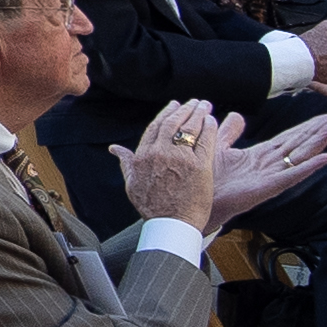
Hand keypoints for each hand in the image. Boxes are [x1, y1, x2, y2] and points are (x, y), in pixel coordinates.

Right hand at [109, 101, 235, 234]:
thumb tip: (115, 149)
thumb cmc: (152, 207)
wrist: (171, 224)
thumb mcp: (132, 184)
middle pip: (174, 122)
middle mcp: (161, 153)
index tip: (174, 106)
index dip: (166, 113)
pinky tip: (211, 121)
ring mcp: (181, 158)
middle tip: (194, 102)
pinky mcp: (200, 166)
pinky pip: (206, 140)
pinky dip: (209, 128)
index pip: (155, 126)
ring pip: (190, 128)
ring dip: (198, 113)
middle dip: (185, 109)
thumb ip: (126, 162)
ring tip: (204, 106)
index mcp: (144, 156)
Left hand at [208, 116, 326, 226]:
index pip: (292, 136)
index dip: (310, 125)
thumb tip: (236, 115)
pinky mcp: (269, 188)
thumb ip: (230, 131)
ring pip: (301, 155)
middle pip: (301, 142)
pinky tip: (326, 158)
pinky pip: (292, 175)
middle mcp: (272, 165)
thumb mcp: (220, 147)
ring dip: (320, 140)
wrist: (199, 199)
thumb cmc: (210, 178)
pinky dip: (309, 167)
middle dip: (320, 129)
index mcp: (263, 155)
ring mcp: (273, 176)